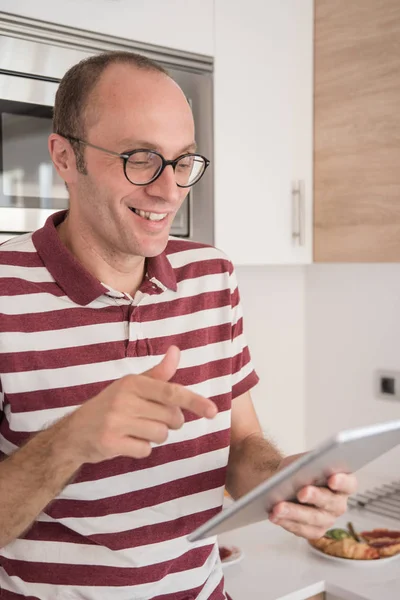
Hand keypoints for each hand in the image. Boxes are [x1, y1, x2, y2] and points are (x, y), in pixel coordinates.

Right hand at [61, 345, 216, 463]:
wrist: (74, 433)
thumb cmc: (109, 406)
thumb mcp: (131, 386)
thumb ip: (158, 373)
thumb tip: (177, 350)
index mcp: (132, 382)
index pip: (171, 392)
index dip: (194, 401)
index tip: (213, 411)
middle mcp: (124, 400)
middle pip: (170, 417)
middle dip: (170, 422)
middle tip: (153, 419)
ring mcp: (116, 422)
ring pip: (160, 435)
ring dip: (155, 436)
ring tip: (137, 430)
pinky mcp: (111, 443)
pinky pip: (145, 450)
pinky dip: (141, 449)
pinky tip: (127, 441)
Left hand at [268, 454, 357, 539]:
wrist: (283, 484)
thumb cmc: (296, 470)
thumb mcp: (299, 461)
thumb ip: (304, 465)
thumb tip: (300, 473)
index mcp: (342, 481)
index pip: (349, 483)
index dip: (342, 482)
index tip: (332, 479)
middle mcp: (339, 503)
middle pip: (331, 502)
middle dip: (315, 497)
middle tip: (301, 492)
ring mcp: (328, 519)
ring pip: (314, 518)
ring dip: (295, 513)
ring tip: (278, 508)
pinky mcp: (315, 531)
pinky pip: (302, 529)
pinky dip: (287, 522)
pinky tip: (275, 517)